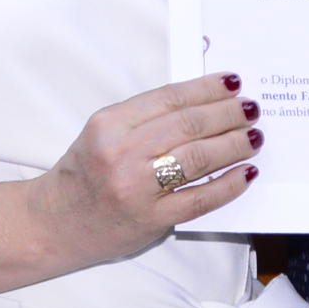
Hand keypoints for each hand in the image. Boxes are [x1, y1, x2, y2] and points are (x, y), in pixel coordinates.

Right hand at [28, 72, 258, 265]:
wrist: (55, 224)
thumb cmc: (84, 175)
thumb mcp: (104, 133)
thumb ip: (146, 118)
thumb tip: (202, 102)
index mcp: (109, 124)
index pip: (170, 98)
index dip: (207, 88)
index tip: (233, 83)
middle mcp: (122, 153)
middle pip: (189, 125)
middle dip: (228, 114)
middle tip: (251, 109)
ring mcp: (138, 188)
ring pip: (199, 158)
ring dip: (234, 145)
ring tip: (254, 136)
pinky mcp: (152, 219)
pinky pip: (200, 198)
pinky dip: (228, 184)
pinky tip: (246, 173)